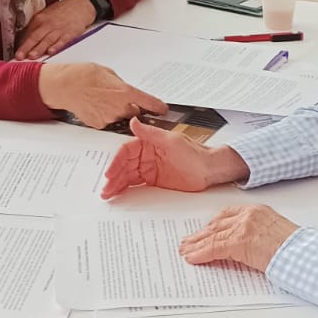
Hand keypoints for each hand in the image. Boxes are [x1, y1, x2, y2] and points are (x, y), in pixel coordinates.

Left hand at [14, 0, 97, 59]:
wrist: (80, 4)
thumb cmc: (61, 12)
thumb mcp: (46, 16)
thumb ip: (36, 29)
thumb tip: (25, 42)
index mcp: (39, 20)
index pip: (27, 34)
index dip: (20, 45)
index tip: (15, 55)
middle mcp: (47, 24)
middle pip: (35, 37)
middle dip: (26, 48)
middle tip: (19, 57)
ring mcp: (58, 29)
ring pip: (46, 40)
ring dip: (39, 48)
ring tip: (32, 56)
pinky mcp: (69, 33)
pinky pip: (62, 40)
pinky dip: (56, 46)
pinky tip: (51, 52)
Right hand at [38, 61, 167, 129]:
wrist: (63, 86)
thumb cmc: (83, 75)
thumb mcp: (108, 73)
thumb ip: (121, 85)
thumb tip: (127, 92)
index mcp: (125, 92)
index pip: (149, 102)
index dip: (158, 107)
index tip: (164, 110)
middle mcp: (119, 108)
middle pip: (133, 112)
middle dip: (129, 106)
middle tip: (114, 97)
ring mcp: (108, 118)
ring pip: (119, 117)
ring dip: (114, 110)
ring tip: (99, 99)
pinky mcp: (98, 125)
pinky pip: (107, 121)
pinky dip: (103, 115)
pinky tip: (93, 106)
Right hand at [101, 117, 248, 198]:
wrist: (210, 171)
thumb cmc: (195, 154)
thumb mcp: (172, 142)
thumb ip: (151, 133)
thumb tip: (134, 121)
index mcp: (148, 143)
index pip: (126, 151)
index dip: (116, 162)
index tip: (110, 174)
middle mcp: (146, 155)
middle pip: (124, 166)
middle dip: (113, 178)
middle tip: (106, 189)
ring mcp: (149, 169)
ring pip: (127, 177)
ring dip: (116, 185)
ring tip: (108, 195)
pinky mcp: (153, 182)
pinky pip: (136, 186)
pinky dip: (126, 190)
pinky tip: (119, 196)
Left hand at [178, 204, 298, 273]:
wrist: (304, 255)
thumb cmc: (296, 249)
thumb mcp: (274, 234)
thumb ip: (256, 235)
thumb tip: (244, 247)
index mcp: (258, 211)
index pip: (227, 215)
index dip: (213, 224)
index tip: (204, 231)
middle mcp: (249, 215)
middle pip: (217, 224)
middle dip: (201, 234)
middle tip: (188, 241)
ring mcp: (244, 227)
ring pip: (213, 236)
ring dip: (196, 245)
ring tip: (185, 251)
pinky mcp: (240, 242)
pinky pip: (214, 248)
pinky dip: (201, 253)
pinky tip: (192, 258)